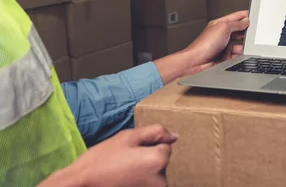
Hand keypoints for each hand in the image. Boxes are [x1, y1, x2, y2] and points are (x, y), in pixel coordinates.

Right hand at [41, 125, 177, 186]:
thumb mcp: (128, 137)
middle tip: (125, 160)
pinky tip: (124, 178)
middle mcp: (161, 180)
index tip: (131, 151)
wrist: (81, 184)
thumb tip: (174, 136)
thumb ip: (155, 133)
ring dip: (144, 169)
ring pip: (155, 172)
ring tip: (123, 170)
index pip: (165, 146)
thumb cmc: (102, 159)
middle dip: (147, 157)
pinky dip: (140, 178)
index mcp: (159, 160)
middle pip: (161, 161)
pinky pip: (148, 182)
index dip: (148, 145)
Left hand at [184, 10, 249, 67]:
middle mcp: (222, 34)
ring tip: (248, 46)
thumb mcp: (223, 27)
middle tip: (254, 32)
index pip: (236, 17)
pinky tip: (242, 54)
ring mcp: (224, 46)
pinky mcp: (226, 57)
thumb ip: (236, 23)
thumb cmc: (204, 45)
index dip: (245, 15)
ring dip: (244, 45)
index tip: (254, 15)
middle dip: (246, 31)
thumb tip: (245, 21)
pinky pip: (238, 54)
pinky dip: (241, 54)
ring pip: (240, 44)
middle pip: (239, 31)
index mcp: (220, 24)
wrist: (197, 63)